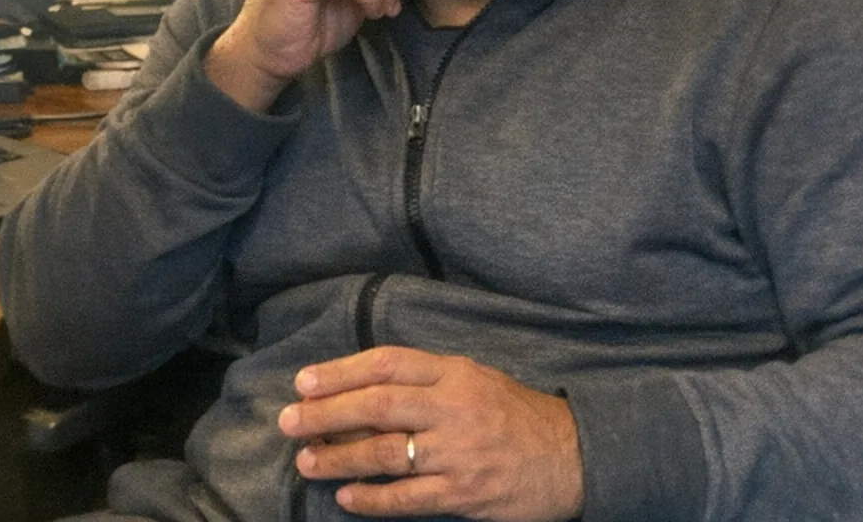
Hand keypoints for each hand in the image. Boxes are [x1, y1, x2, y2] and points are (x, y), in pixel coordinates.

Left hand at [277, 347, 583, 521]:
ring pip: (385, 453)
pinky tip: (346, 498)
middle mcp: (453, 409)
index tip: (304, 381)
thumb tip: (363, 384)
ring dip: (339, 457)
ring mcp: (458, 454)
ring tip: (306, 460)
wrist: (574, 457)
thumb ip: (427, 377)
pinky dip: (372, 498)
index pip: (387, 364)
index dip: (341, 371)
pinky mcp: (463, 494)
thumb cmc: (517, 414)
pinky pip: (408, 498)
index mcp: (455, 374)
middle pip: (377, 406)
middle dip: (326, 414)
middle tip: (289, 421)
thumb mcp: (476, 377)